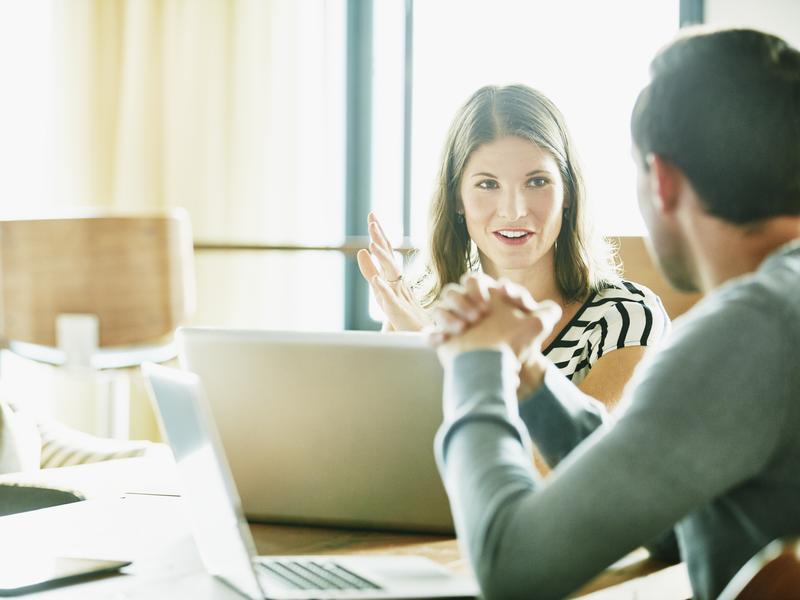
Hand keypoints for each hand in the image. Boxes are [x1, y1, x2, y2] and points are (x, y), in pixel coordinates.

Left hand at [356, 212, 431, 330]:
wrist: (425, 338)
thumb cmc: (406, 314)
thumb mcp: (383, 288)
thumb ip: (372, 271)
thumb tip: (361, 251)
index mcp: (394, 277)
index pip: (386, 252)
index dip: (379, 234)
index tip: (372, 215)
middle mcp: (398, 285)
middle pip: (388, 258)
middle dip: (380, 239)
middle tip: (372, 221)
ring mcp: (400, 299)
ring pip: (391, 276)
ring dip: (383, 260)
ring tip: (372, 246)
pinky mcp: (400, 315)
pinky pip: (391, 302)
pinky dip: (384, 291)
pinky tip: (377, 281)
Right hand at [430, 274, 560, 389]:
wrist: (502, 370)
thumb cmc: (518, 344)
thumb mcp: (540, 325)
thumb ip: (548, 311)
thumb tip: (545, 304)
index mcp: (483, 298)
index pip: (474, 280)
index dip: (479, 287)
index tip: (492, 300)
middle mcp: (465, 309)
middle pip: (452, 291)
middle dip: (464, 300)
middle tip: (478, 316)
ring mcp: (453, 325)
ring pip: (439, 309)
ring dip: (450, 317)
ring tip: (463, 329)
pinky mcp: (443, 341)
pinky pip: (430, 333)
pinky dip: (435, 335)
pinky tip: (444, 341)